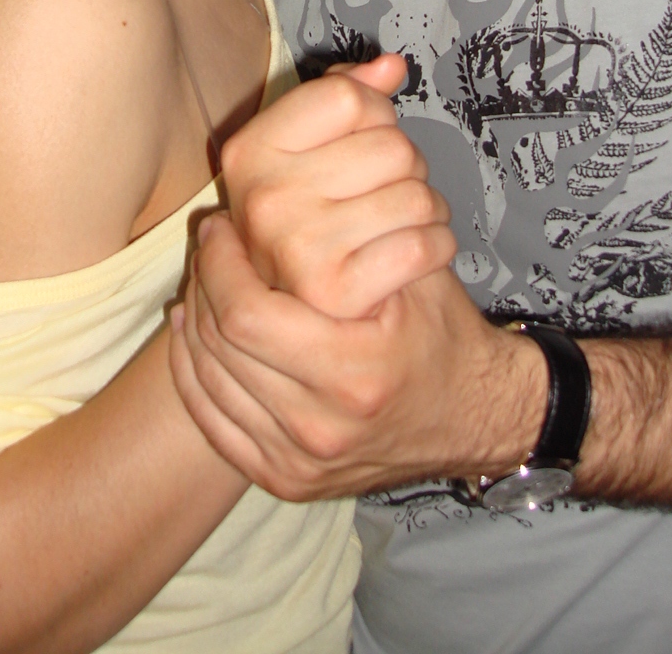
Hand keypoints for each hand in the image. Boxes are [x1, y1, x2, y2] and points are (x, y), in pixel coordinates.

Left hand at [169, 218, 545, 501]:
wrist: (477, 418)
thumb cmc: (443, 333)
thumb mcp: (412, 275)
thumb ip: (350, 239)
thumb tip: (275, 190)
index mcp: (354, 375)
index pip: (247, 315)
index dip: (221, 263)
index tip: (223, 226)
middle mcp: (321, 429)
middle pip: (220, 346)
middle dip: (204, 283)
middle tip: (212, 244)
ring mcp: (300, 463)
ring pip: (208, 381)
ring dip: (197, 321)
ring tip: (205, 279)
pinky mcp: (285, 481)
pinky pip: (212, 422)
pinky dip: (194, 373)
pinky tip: (196, 332)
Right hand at [221, 53, 454, 318]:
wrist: (336, 333)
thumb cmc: (333, 226)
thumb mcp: (322, 156)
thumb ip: (348, 98)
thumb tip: (390, 65)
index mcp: (246, 154)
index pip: (348, 97)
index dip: (375, 115)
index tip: (362, 144)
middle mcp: (259, 200)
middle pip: (391, 146)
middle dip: (406, 168)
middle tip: (383, 199)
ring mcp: (292, 248)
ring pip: (416, 195)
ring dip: (427, 211)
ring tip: (399, 229)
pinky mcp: (334, 294)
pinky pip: (424, 244)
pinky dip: (437, 248)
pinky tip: (414, 259)